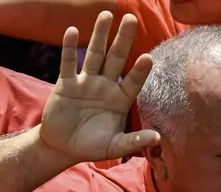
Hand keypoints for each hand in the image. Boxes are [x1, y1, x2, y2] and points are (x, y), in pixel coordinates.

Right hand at [39, 11, 159, 163]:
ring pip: (94, 54)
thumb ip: (134, 141)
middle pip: (116, 58)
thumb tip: (157, 138)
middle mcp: (105, 86)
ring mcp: (86, 83)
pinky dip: (69, 47)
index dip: (140, 71)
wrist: (62, 147)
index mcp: (120, 100)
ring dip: (99, 35)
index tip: (148, 57)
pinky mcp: (65, 84)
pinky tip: (73, 31)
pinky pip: (68, 63)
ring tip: (106, 14)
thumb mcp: (115, 147)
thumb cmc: (92, 146)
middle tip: (131, 18)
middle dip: (123, 39)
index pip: (133, 81)